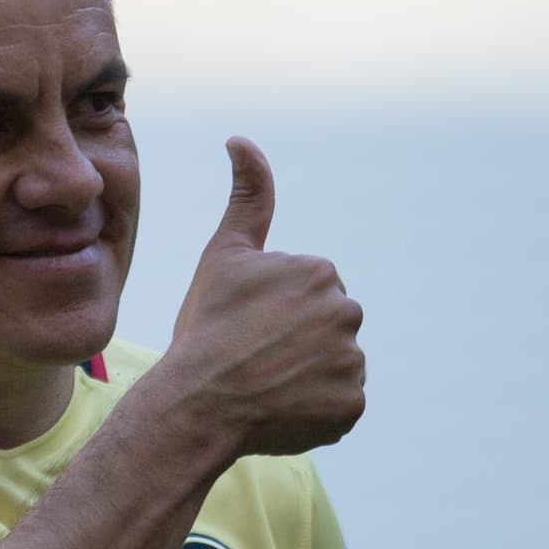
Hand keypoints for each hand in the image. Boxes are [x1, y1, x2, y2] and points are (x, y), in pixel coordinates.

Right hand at [165, 136, 364, 456]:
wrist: (197, 404)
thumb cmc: (205, 327)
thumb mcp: (222, 254)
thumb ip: (247, 196)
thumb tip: (240, 139)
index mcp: (319, 271)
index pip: (307, 292)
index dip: (272, 311)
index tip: (245, 325)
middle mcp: (346, 311)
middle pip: (326, 327)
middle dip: (297, 341)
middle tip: (254, 357)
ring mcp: (352, 362)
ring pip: (334, 365)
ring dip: (307, 375)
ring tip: (265, 385)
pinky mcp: (352, 406)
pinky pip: (340, 405)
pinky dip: (316, 409)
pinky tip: (281, 409)